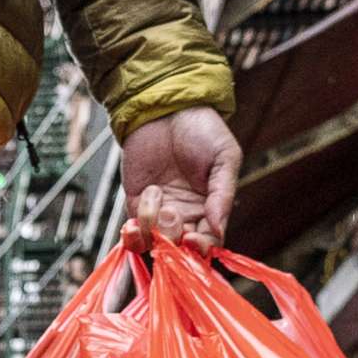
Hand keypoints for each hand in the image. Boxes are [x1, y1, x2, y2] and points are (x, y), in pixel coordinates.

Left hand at [121, 107, 240, 250]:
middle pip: (180, 249)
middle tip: (172, 213)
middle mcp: (186, 215)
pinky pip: (133, 233)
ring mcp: (160, 213)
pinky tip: (136, 214)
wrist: (167, 108)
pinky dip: (133, 231)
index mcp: (210, 208)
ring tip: (156, 194)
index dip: (201, 247)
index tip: (192, 240)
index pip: (209, 242)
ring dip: (153, 228)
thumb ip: (223, 194)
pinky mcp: (135, 205)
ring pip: (155, 244)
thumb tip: (218, 228)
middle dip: (174, 238)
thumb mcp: (224, 158)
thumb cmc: (202, 129)